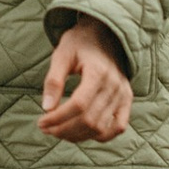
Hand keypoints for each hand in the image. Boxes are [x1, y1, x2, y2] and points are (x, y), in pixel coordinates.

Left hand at [39, 17, 132, 144]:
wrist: (105, 33)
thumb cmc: (80, 42)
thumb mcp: (61, 54)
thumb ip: (54, 80)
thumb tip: (46, 108)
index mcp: (98, 72)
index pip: (78, 105)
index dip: (58, 118)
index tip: (41, 122)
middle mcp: (114, 85)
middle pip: (89, 120)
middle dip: (64, 129)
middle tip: (46, 128)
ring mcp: (123, 94)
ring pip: (100, 128)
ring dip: (77, 135)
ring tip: (59, 131)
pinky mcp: (127, 99)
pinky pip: (118, 127)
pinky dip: (101, 135)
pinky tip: (83, 133)